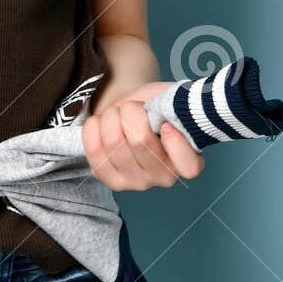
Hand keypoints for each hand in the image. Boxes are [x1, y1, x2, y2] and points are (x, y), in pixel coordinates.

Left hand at [81, 82, 203, 191]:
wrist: (130, 114)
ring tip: (116, 114)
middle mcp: (164, 177)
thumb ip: (174, 106)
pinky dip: (93, 128)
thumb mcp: (171, 99)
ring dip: (110, 117)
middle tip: (132, 107)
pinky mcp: (111, 180)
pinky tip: (100, 122)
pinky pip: (94, 152)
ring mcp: (137, 182)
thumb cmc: (155, 107)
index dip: (174, 141)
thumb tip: (164, 116)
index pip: (188, 166)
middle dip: (131, 112)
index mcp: (189, 161)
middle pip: (140, 141)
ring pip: (113, 142)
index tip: (165, 123)